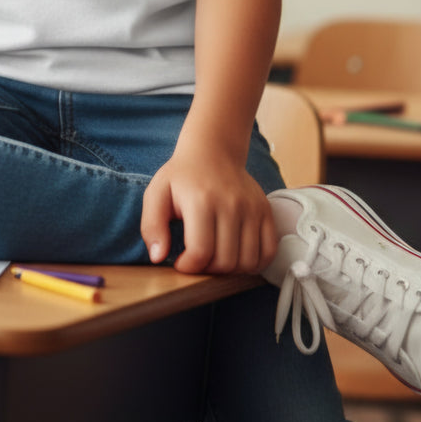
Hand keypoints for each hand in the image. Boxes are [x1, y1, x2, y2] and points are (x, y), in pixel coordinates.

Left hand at [140, 142, 277, 274]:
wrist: (213, 151)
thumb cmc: (182, 176)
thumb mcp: (156, 194)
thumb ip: (151, 226)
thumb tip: (157, 257)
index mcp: (201, 200)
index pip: (200, 252)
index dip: (189, 267)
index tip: (182, 262)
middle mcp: (231, 204)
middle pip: (225, 261)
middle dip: (208, 269)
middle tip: (198, 259)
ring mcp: (252, 208)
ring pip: (248, 262)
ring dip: (230, 270)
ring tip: (216, 257)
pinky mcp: (266, 211)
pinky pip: (268, 252)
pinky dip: (254, 264)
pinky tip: (237, 256)